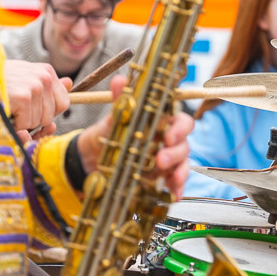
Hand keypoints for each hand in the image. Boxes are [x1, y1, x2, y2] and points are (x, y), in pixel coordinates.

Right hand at [5, 60, 69, 139]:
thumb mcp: (22, 78)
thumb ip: (46, 84)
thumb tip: (70, 82)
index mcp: (46, 71)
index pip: (64, 103)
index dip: (48, 113)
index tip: (32, 111)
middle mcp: (44, 77)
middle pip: (52, 115)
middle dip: (34, 119)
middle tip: (16, 109)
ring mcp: (35, 86)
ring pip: (39, 122)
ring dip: (22, 122)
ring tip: (8, 107)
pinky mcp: (24, 97)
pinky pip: (27, 124)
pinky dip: (14, 124)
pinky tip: (4, 110)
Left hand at [76, 78, 195, 197]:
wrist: (92, 159)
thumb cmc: (109, 133)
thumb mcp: (113, 118)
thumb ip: (122, 100)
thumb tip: (121, 80)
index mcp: (162, 122)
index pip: (181, 121)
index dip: (180, 129)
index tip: (168, 136)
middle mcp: (168, 140)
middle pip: (184, 143)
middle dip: (176, 152)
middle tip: (161, 159)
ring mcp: (166, 160)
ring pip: (182, 163)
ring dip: (179, 171)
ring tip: (169, 178)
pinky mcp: (160, 178)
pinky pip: (175, 182)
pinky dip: (177, 189)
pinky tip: (174, 194)